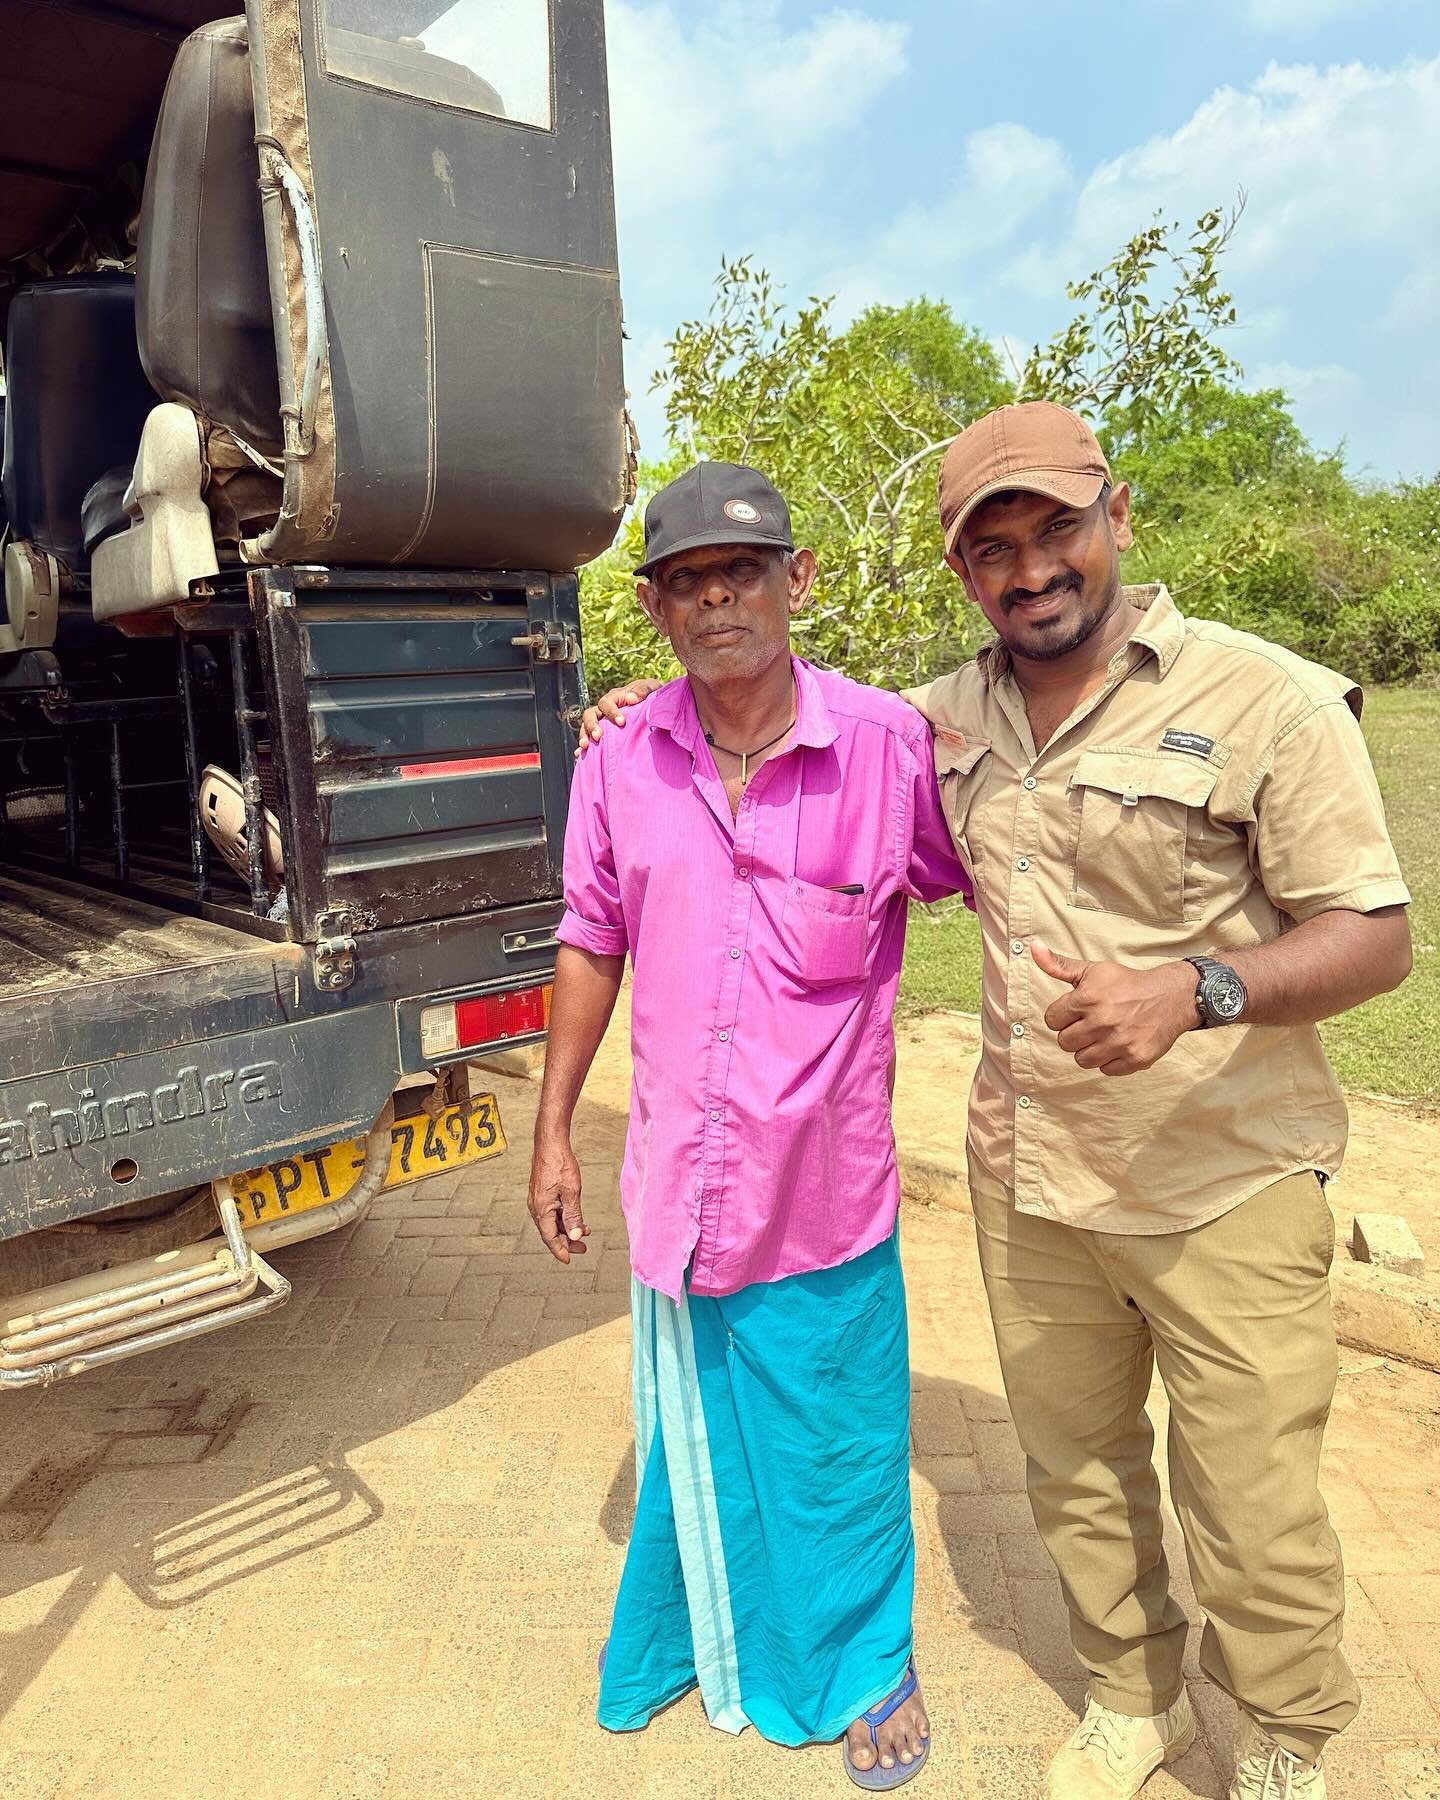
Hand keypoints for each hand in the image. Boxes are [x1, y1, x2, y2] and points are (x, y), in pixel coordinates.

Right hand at [527, 1128, 587, 1261]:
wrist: (550, 1143)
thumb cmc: (560, 1165)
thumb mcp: (572, 1192)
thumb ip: (573, 1216)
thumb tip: (576, 1236)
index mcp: (541, 1209)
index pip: (549, 1237)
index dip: (560, 1250)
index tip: (568, 1260)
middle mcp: (536, 1206)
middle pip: (550, 1231)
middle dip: (567, 1241)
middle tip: (584, 1248)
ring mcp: (537, 1199)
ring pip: (551, 1221)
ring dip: (567, 1229)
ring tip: (585, 1232)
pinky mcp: (541, 1192)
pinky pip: (551, 1212)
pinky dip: (563, 1218)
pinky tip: (576, 1217)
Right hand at [575, 678, 663, 754]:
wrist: (657, 709)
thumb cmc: (652, 696)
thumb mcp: (651, 688)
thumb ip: (642, 690)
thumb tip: (630, 698)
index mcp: (615, 697)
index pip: (606, 703)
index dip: (611, 712)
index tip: (621, 723)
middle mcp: (604, 709)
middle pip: (590, 714)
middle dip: (591, 725)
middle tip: (597, 736)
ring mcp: (602, 722)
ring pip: (585, 727)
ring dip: (584, 736)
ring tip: (585, 747)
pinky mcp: (603, 735)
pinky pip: (589, 740)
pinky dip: (583, 747)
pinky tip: (580, 755)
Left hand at [1031, 944, 1197, 1076]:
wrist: (1171, 996)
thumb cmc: (1127, 983)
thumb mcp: (1092, 970)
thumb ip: (1059, 965)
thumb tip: (1033, 948)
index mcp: (1087, 998)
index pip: (1052, 1020)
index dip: (1062, 1016)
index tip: (1076, 1012)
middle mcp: (1102, 1021)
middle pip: (1064, 1042)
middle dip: (1074, 1033)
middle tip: (1090, 1024)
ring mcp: (1120, 1042)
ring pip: (1082, 1060)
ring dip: (1089, 1050)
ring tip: (1103, 1035)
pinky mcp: (1136, 1058)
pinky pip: (1106, 1070)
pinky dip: (1110, 1061)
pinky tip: (1118, 1045)